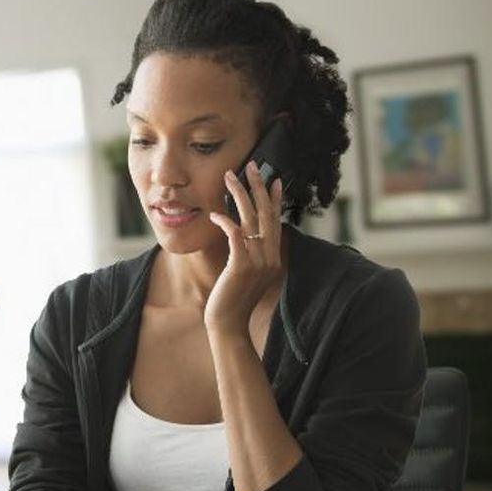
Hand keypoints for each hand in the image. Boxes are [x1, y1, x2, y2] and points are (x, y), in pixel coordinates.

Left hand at [205, 161, 283, 335]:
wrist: (228, 325)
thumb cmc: (232, 300)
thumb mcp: (245, 274)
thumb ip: (249, 255)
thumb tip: (242, 237)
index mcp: (273, 258)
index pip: (276, 221)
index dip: (275, 199)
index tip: (275, 179)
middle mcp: (269, 257)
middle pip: (267, 214)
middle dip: (259, 187)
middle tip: (252, 165)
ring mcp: (257, 262)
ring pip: (251, 219)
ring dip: (239, 195)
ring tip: (230, 176)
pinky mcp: (241, 267)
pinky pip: (235, 235)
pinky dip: (225, 222)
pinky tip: (215, 213)